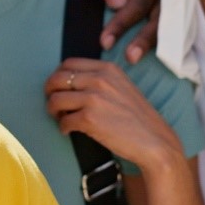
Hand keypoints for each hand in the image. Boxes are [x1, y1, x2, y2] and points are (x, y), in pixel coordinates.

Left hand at [45, 57, 180, 171]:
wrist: (155, 141)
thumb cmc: (138, 118)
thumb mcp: (122, 87)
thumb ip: (100, 80)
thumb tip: (71, 83)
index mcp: (107, 69)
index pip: (68, 63)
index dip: (57, 76)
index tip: (58, 87)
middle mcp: (99, 80)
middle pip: (57, 79)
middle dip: (49, 91)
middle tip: (53, 103)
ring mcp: (93, 99)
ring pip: (55, 100)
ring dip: (53, 111)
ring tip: (61, 118)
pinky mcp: (89, 119)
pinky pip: (63, 121)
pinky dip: (62, 127)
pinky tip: (69, 131)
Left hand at [78, 0, 161, 62]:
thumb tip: (118, 2)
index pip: (137, 6)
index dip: (122, 25)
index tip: (105, 42)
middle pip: (158, 20)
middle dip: (144, 41)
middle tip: (130, 58)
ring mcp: (168, 10)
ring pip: (166, 31)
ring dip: (152, 47)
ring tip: (136, 62)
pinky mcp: (167, 22)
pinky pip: (167, 37)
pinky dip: (159, 49)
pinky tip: (147, 62)